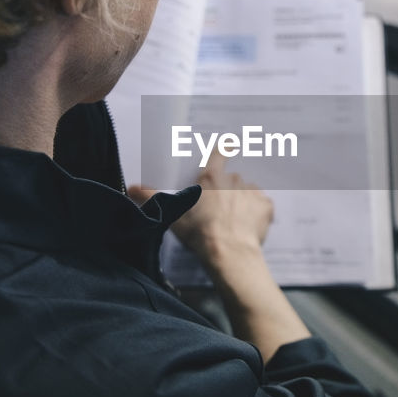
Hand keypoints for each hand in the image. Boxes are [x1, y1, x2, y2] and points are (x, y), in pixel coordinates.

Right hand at [130, 153, 307, 360]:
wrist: (229, 252)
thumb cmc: (200, 233)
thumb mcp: (173, 214)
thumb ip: (152, 197)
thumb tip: (131, 187)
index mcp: (211, 177)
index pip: (219, 153)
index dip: (223, 149)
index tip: (230, 144)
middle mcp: (234, 180)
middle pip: (232, 179)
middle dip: (227, 191)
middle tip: (219, 210)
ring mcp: (252, 192)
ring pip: (248, 192)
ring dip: (242, 202)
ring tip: (233, 222)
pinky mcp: (266, 206)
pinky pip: (262, 206)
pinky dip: (257, 214)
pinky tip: (247, 227)